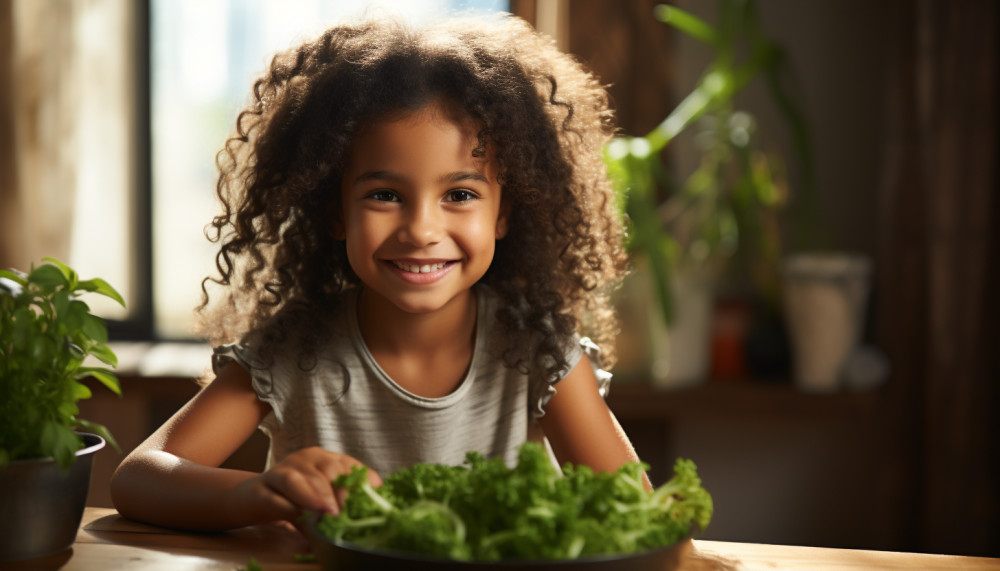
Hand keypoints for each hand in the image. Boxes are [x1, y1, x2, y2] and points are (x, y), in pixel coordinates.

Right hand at [225, 447, 381, 527]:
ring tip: (328, 511)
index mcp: (321, 458)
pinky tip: (296, 516)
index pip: (346, 464)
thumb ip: (340, 504)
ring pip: (298, 480)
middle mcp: (302, 460)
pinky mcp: (259, 490)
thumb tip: (367, 517)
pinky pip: (273, 497)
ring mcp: (279, 472)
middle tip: (348, 513)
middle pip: (325, 469)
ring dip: (314, 496)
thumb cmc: (292, 499)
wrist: (249, 498)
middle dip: (340, 492)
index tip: (373, 496)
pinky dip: (286, 507)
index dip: (360, 480)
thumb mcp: (319, 500)